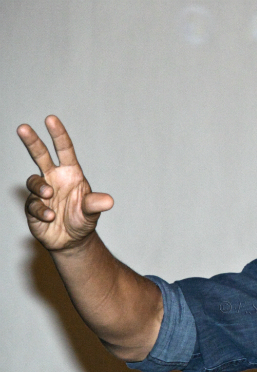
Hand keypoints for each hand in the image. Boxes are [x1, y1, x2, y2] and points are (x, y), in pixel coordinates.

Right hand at [19, 115, 113, 251]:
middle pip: (41, 155)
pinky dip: (41, 209)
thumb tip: (108, 201)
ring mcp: (42, 192)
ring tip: (50, 196)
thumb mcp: (91, 212)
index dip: (58, 134)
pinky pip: (32, 204)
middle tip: (23, 127)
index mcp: (71, 174)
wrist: (71, 241)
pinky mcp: (33, 207)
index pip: (64, 150)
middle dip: (32, 141)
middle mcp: (54, 179)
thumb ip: (96, 204)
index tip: (51, 119)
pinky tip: (50, 216)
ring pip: (33, 181)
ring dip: (40, 187)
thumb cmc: (82, 220)